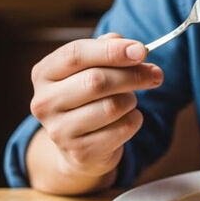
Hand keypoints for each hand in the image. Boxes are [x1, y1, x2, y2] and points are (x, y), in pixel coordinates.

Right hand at [29, 33, 162, 178]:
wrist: (79, 146)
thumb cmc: (88, 97)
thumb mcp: (91, 68)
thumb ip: (108, 50)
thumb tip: (134, 49)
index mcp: (44, 73)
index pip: (76, 54)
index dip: (112, 51)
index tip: (141, 50)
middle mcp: (44, 102)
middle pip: (96, 81)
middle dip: (133, 75)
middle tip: (155, 74)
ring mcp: (59, 130)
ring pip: (113, 106)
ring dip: (132, 100)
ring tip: (129, 100)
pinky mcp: (80, 152)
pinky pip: (123, 128)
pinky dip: (134, 120)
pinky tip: (126, 119)